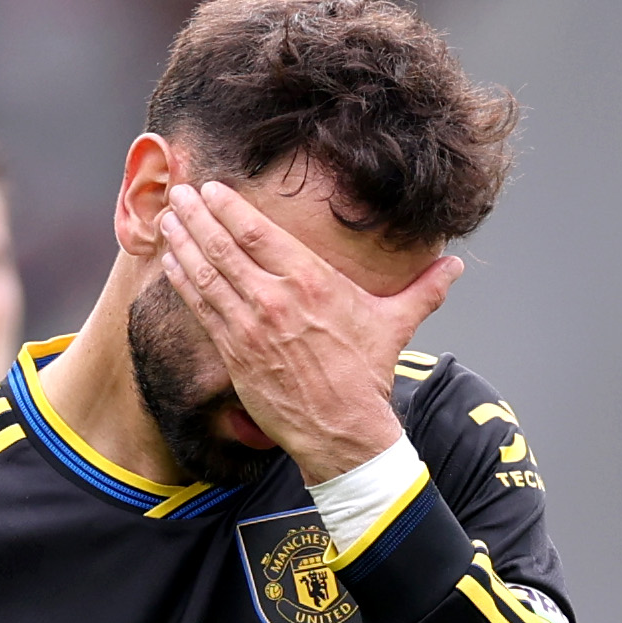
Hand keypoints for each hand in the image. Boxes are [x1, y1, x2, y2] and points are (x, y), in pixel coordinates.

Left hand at [155, 179, 460, 482]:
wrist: (344, 432)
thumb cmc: (366, 377)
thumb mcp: (395, 324)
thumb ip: (422, 289)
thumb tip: (453, 268)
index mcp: (313, 281)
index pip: (261, 233)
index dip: (230, 208)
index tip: (212, 190)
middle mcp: (277, 298)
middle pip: (226, 246)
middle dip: (197, 216)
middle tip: (179, 193)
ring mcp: (251, 326)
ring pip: (207, 274)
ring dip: (183, 243)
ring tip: (168, 218)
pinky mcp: (235, 352)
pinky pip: (202, 308)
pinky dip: (184, 282)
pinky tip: (172, 262)